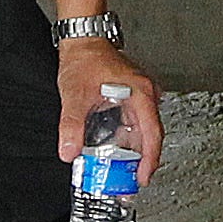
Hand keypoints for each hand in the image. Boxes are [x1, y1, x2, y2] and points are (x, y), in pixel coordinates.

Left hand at [56, 35, 161, 171]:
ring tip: (123, 171)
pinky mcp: (132, 96)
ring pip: (143, 130)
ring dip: (134, 151)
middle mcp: (146, 95)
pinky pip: (136, 123)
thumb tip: (69, 151)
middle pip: (151, 135)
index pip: (153, 134)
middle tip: (131, 181)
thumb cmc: (85, 59)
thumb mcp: (75, 95)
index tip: (143, 177)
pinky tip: (116, 150)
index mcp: (141, 94)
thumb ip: (71, 126)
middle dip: (142, 161)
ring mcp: (141, 96)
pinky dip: (128, 139)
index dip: (149, 159)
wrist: (83, 40)